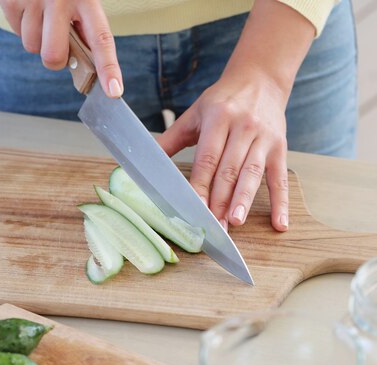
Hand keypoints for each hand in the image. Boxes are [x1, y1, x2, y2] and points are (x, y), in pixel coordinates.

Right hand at [0, 0, 122, 97]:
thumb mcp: (80, 0)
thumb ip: (84, 28)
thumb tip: (86, 66)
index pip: (101, 39)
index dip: (109, 68)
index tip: (114, 90)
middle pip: (54, 57)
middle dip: (55, 59)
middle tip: (56, 42)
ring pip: (33, 47)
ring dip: (37, 39)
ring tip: (41, 15)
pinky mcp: (12, 0)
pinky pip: (17, 33)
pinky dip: (22, 26)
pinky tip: (28, 9)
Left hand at [158, 73, 288, 231]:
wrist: (260, 78)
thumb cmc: (222, 101)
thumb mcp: (194, 114)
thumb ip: (170, 139)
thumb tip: (143, 160)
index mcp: (218, 119)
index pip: (207, 159)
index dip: (200, 186)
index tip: (194, 209)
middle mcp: (243, 127)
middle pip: (229, 170)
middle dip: (220, 200)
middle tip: (213, 226)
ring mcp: (264, 138)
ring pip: (252, 174)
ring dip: (244, 200)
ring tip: (236, 222)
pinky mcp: (280, 148)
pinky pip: (280, 179)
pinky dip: (281, 203)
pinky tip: (279, 223)